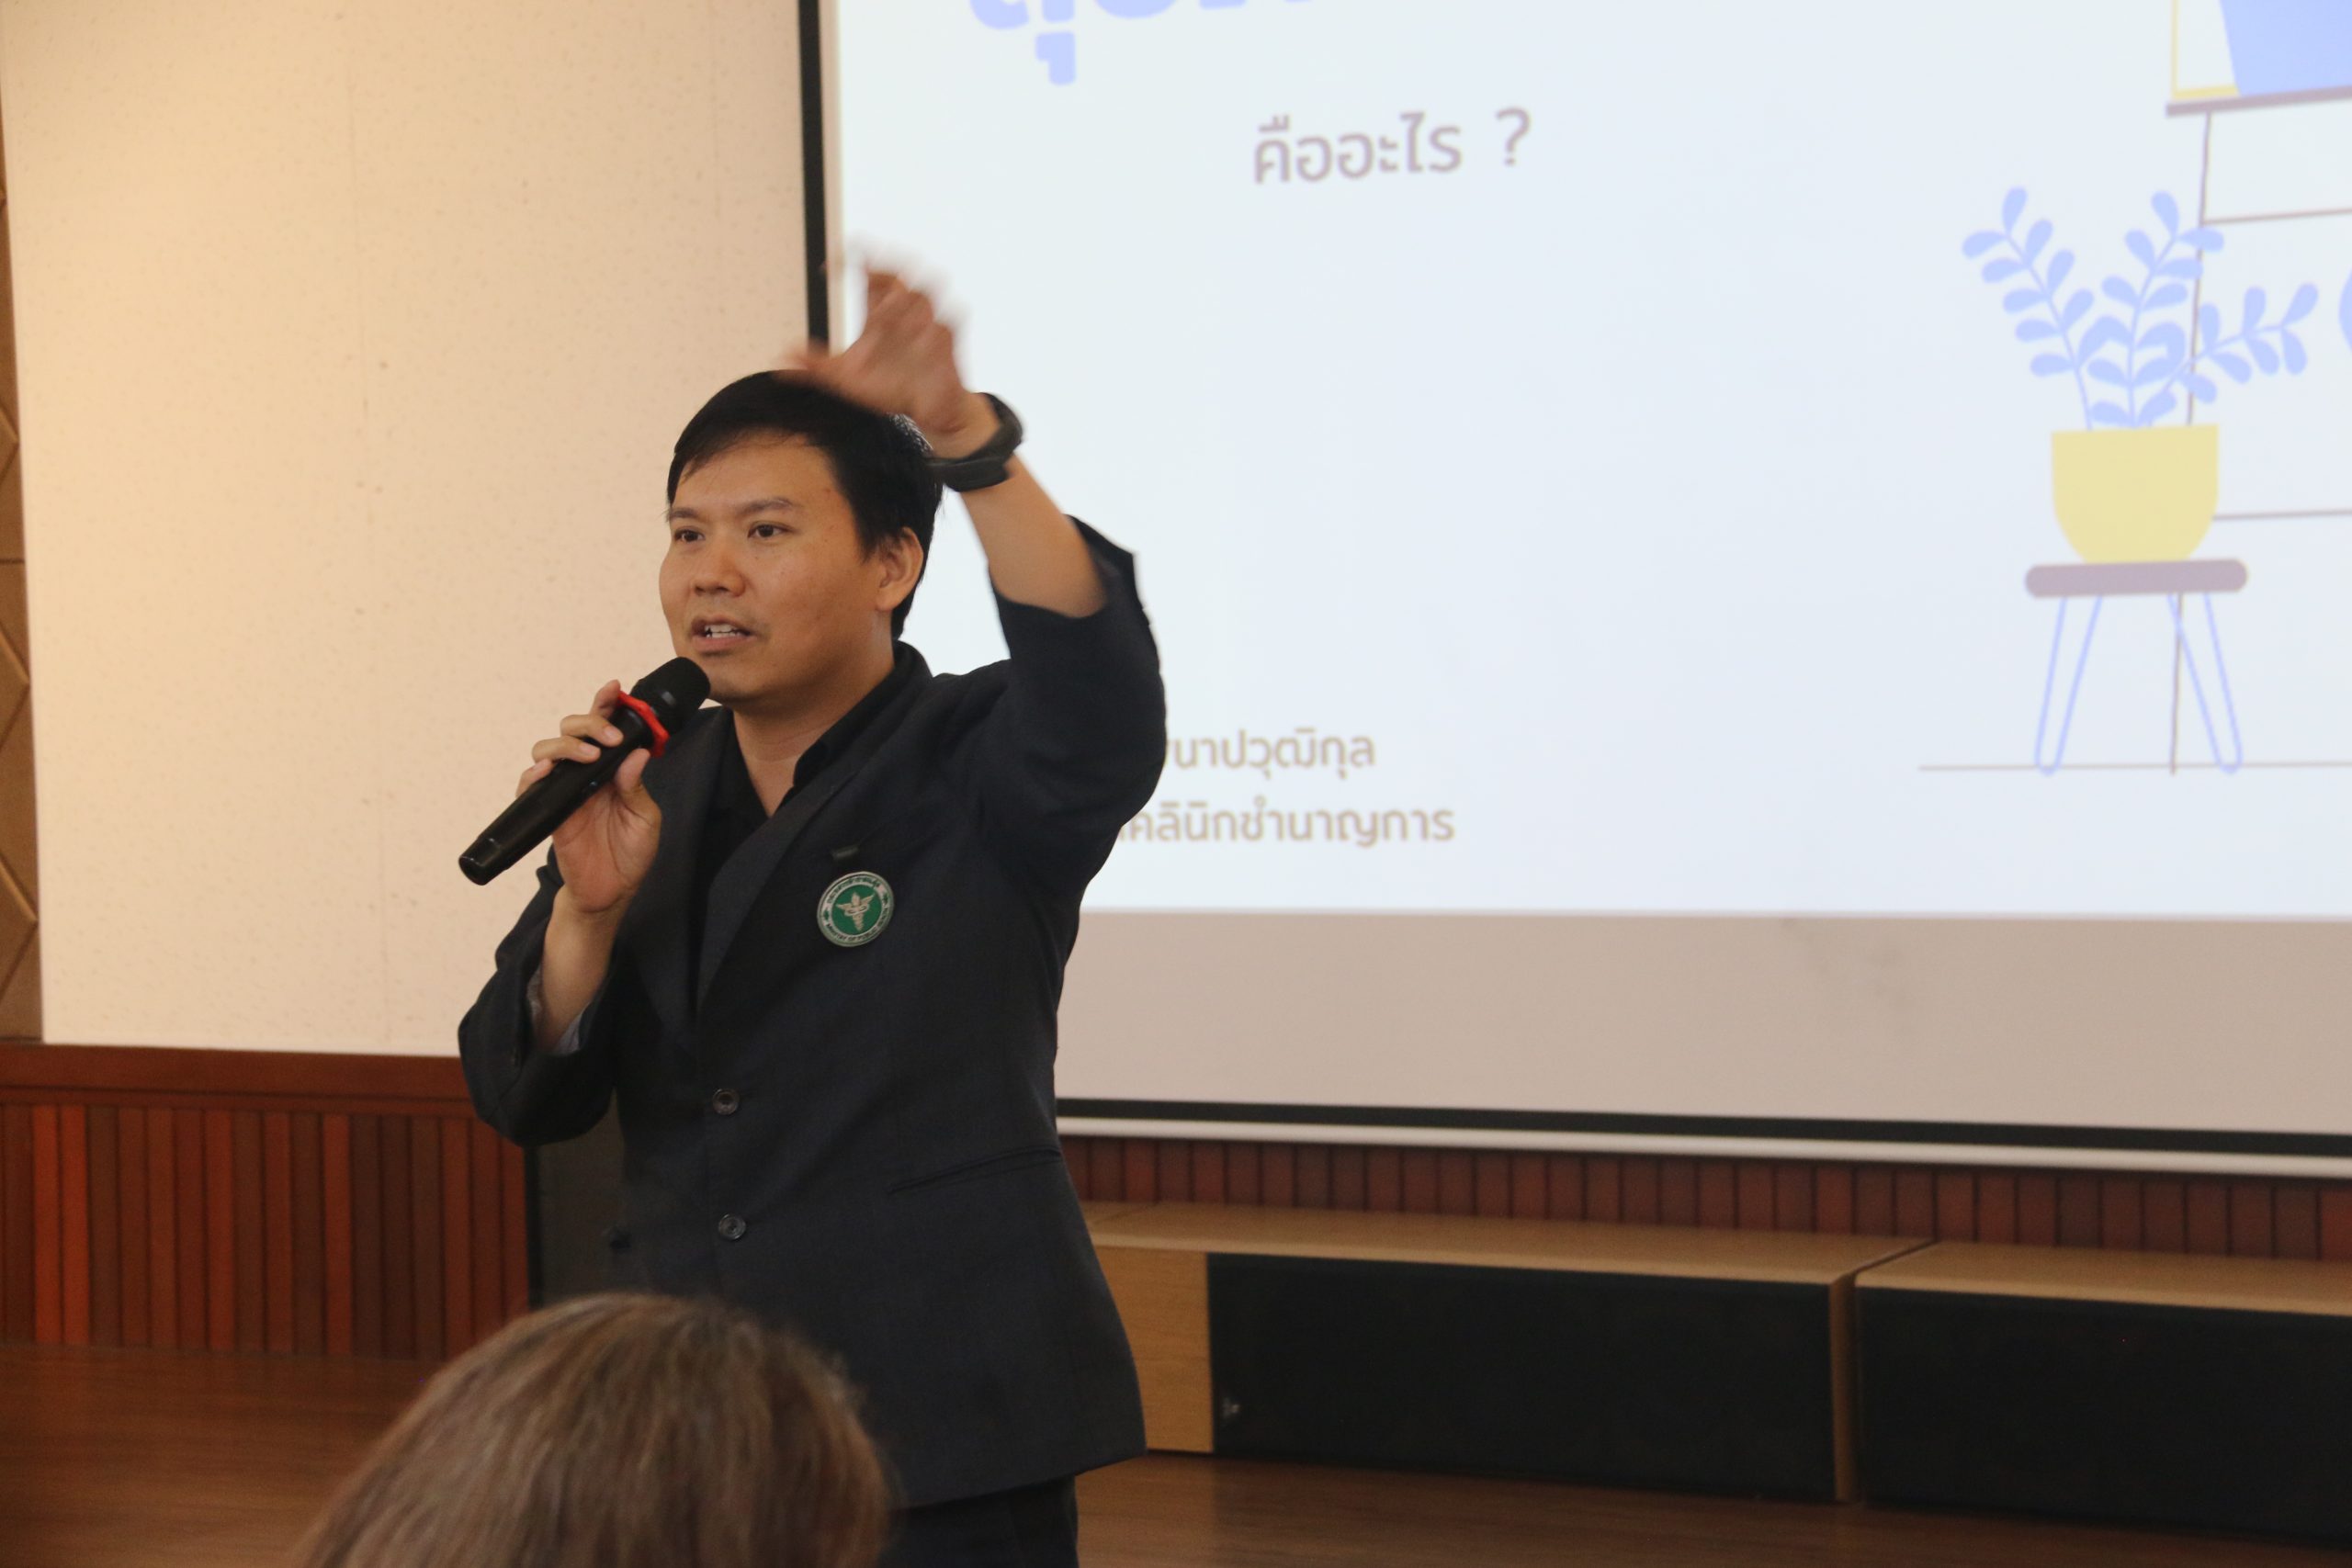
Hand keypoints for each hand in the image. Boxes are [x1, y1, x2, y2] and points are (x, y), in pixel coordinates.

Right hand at [517, 680, 661, 918]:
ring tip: (587, 755)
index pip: (606, 729)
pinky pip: (530, 785)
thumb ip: (636, 787)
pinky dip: (534, 774)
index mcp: (613, 770)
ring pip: (548, 749)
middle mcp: (586, 774)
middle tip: (609, 737)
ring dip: (565, 744)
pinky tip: (547, 771)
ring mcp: (565, 790)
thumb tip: (636, 753)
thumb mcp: (645, 819)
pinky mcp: (549, 810)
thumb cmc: (630, 853)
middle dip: (589, 722)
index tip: (614, 688)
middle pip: (572, 730)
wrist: (611, 892)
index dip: (606, 705)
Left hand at [781, 266, 998, 457]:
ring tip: (885, 314)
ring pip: (924, 294)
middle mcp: (904, 314)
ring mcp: (928, 326)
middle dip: (882, 272)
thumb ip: (817, 367)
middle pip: (898, 274)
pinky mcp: (947, 344)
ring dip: (905, 300)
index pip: (870, 275)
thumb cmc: (890, 389)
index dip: (853, 262)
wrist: (928, 412)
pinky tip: (914, 338)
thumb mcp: (847, 380)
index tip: (828, 266)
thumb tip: (783, 358)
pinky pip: (944, 326)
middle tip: (864, 278)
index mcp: (880, 314)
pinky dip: (930, 328)